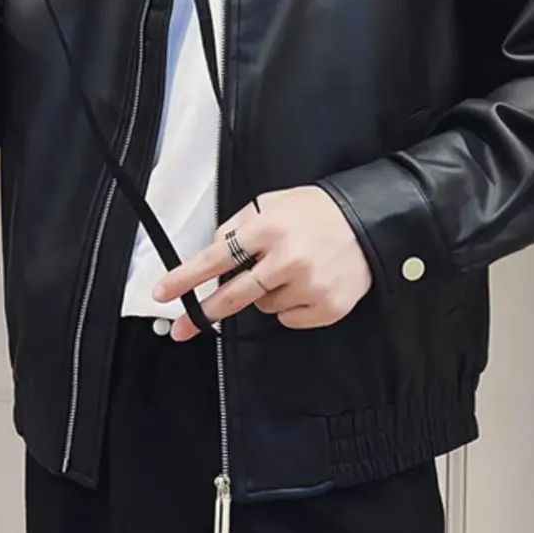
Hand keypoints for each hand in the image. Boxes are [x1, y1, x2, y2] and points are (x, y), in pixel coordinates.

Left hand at [154, 187, 371, 341]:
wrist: (370, 222)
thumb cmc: (317, 213)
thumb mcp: (273, 203)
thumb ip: (239, 227)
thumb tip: (212, 253)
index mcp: (268, 228)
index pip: (216, 258)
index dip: (186, 278)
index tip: (163, 293)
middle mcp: (286, 259)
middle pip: (233, 296)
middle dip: (204, 313)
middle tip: (183, 329)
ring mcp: (308, 285)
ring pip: (263, 307)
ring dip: (266, 296)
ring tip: (291, 271)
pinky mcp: (326, 307)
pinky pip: (289, 319)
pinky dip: (291, 307)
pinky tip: (307, 285)